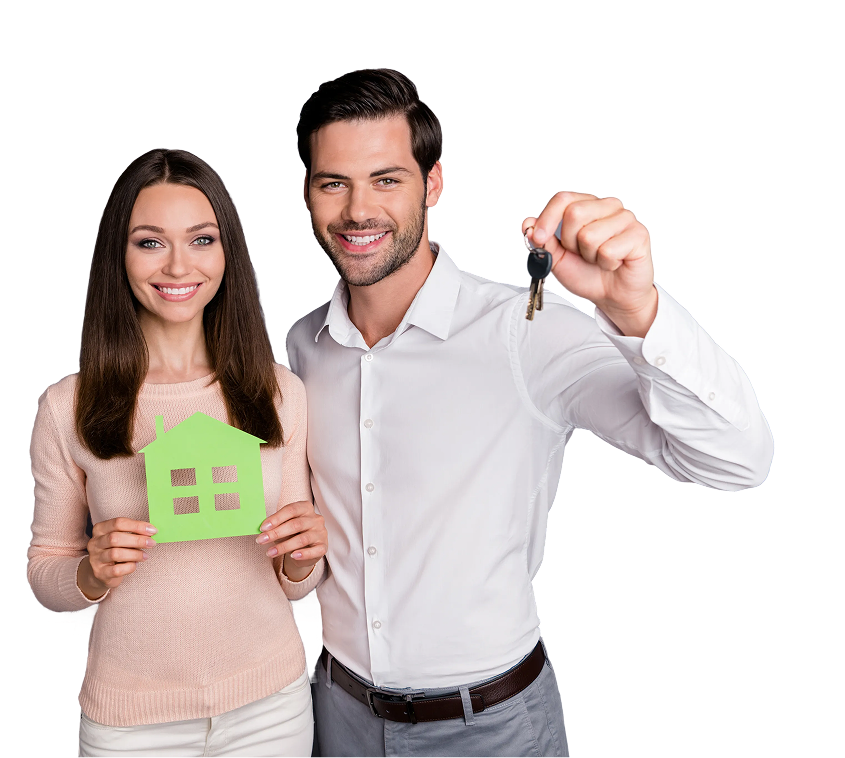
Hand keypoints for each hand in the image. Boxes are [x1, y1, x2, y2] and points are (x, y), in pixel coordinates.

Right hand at [83, 517, 156, 594]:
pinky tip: (135, 565)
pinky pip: (116, 570)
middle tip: (151, 543)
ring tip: (145, 556)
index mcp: (100, 529)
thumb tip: (152, 531)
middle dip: (137, 540)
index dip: (137, 526)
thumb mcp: (122, 538)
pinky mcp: (100, 573)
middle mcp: (94, 543)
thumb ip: (134, 533)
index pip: (118, 523)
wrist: (103, 572)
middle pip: (115, 538)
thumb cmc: (117, 550)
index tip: (152, 530)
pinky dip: (129, 567)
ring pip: (115, 554)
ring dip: (135, 554)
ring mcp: (95, 559)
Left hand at [257, 501, 326, 580]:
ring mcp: (321, 532)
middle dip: (276, 533)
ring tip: (270, 552)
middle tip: (261, 540)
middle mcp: (316, 519)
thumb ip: (276, 525)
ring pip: (302, 539)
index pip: (292, 509)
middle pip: (296, 524)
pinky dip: (303, 554)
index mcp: (306, 508)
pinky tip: (292, 556)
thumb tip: (262, 529)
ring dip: (283, 546)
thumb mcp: (285, 526)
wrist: (306, 549)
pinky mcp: (323, 547)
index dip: (276, 518)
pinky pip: (313, 551)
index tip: (263, 527)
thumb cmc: (293, 533)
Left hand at [523, 191, 657, 335]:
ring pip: (590, 235)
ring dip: (589, 256)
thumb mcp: (556, 258)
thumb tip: (528, 224)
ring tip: (599, 258)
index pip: (563, 199)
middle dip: (570, 242)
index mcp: (587, 206)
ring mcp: (625, 218)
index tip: (537, 238)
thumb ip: (542, 241)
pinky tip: (614, 263)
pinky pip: (608, 250)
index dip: (547, 219)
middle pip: (574, 213)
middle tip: (582, 254)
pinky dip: (606, 263)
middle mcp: (607, 206)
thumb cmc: (587, 273)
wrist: (612, 294)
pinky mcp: (638, 234)